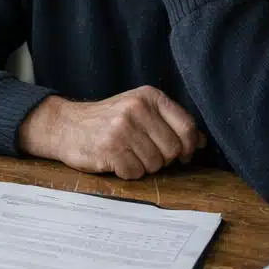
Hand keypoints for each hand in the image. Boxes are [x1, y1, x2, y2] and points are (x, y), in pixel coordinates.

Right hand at [18, 87, 206, 178]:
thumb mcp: (139, 109)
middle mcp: (137, 108)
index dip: (189, 146)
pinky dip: (127, 173)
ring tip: (126, 154)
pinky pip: (136, 173)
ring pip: (156, 164)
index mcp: (149, 96)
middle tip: (143, 152)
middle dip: (163, 158)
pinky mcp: (109, 148)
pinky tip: (116, 161)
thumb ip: (170, 122)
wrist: (66, 125)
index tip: (182, 154)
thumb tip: (202, 142)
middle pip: (174, 149)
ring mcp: (122, 128)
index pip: (187, 127)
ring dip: (143, 166)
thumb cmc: (107, 120)